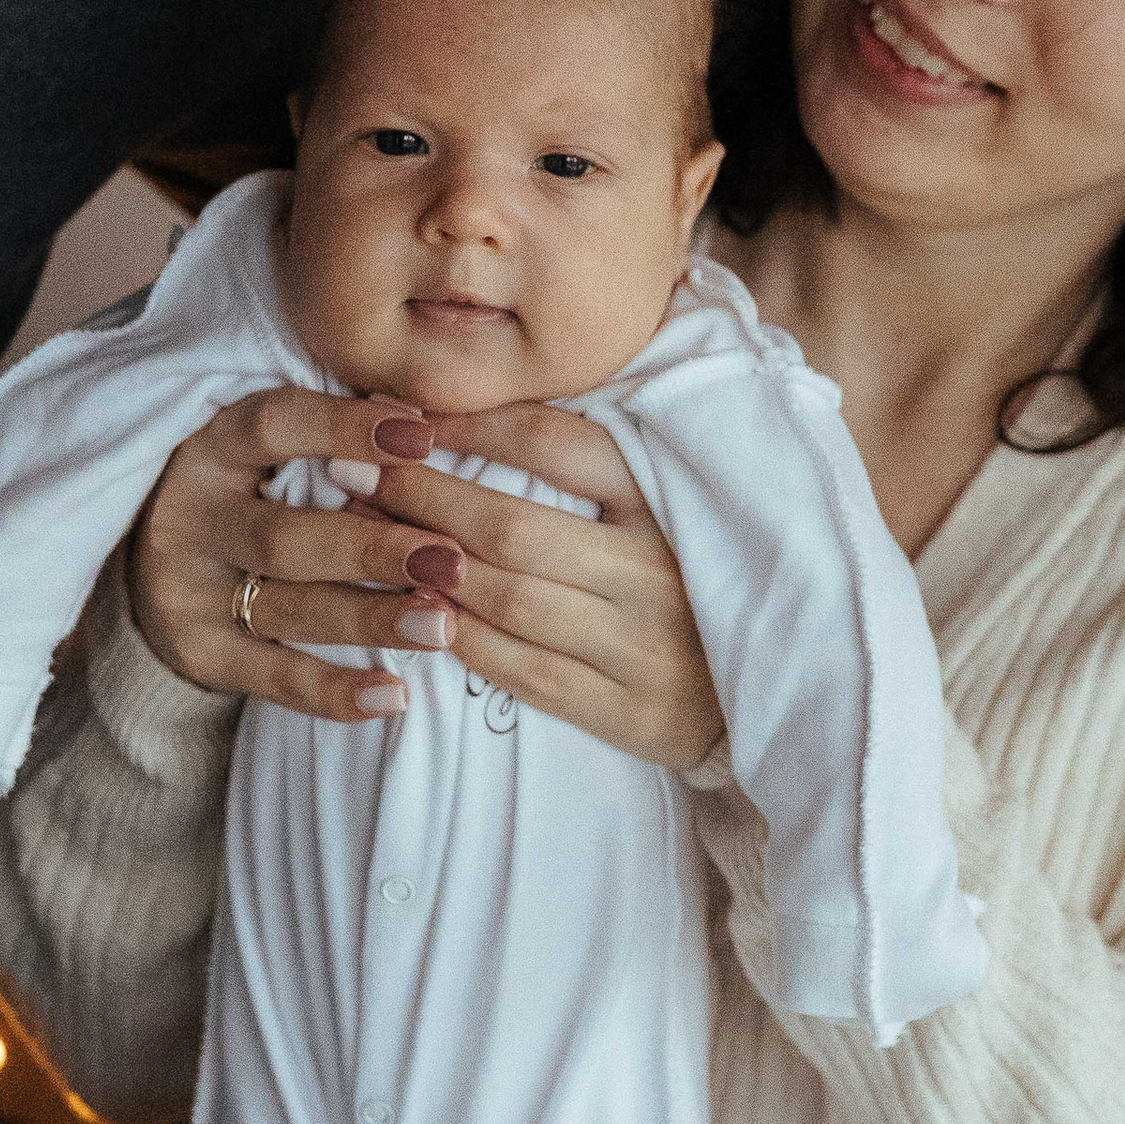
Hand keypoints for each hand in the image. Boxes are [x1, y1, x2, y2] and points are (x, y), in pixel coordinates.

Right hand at [126, 389, 459, 724]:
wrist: (154, 567)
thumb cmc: (249, 487)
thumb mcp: (269, 446)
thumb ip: (336, 430)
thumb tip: (421, 414)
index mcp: (212, 446)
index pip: (276, 426)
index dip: (346, 429)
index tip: (424, 436)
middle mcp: (189, 516)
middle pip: (286, 536)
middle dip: (373, 549)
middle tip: (450, 560)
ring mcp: (187, 591)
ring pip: (286, 609)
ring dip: (368, 620)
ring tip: (441, 626)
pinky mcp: (198, 653)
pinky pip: (272, 677)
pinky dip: (334, 690)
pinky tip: (395, 695)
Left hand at [359, 403, 722, 773]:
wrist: (770, 696)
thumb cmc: (695, 588)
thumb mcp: (670, 512)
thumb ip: (597, 469)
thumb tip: (480, 413)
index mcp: (666, 506)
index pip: (557, 444)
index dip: (472, 424)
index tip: (401, 415)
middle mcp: (654, 571)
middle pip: (513, 525)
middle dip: (422, 496)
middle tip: (354, 472)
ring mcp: (640, 646)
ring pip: (508, 599)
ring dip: (424, 567)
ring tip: (365, 537)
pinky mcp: (626, 711)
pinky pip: (522, 670)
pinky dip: (460, 638)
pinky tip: (411, 613)